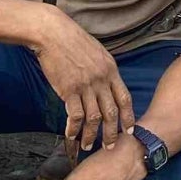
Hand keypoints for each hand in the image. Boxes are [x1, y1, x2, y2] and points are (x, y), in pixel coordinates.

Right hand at [30, 8, 133, 154]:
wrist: (51, 32)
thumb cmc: (71, 38)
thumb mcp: (96, 51)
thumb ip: (104, 69)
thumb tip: (107, 83)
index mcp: (111, 70)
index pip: (124, 98)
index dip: (128, 117)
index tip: (129, 130)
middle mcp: (101, 80)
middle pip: (111, 113)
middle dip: (111, 133)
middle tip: (110, 146)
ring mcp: (85, 86)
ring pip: (94, 118)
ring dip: (91, 135)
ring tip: (88, 146)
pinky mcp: (69, 90)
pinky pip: (75, 115)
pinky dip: (74, 128)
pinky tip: (71, 135)